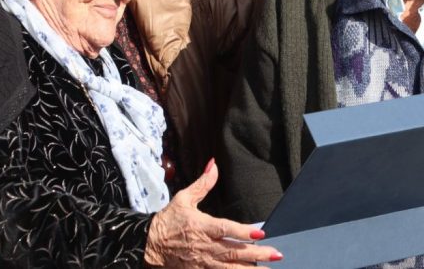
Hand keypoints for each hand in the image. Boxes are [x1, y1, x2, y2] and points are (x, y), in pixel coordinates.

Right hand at [144, 160, 282, 267]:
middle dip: (256, 254)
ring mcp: (202, 262)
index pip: (225, 229)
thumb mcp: (183, 198)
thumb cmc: (168, 221)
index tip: (260, 233)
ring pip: (229, 268)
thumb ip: (202, 184)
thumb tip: (214, 165)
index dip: (243, 232)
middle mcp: (204, 246)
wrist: (147, 244)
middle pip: (233, 251)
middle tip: (276, 254)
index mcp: (201, 226)